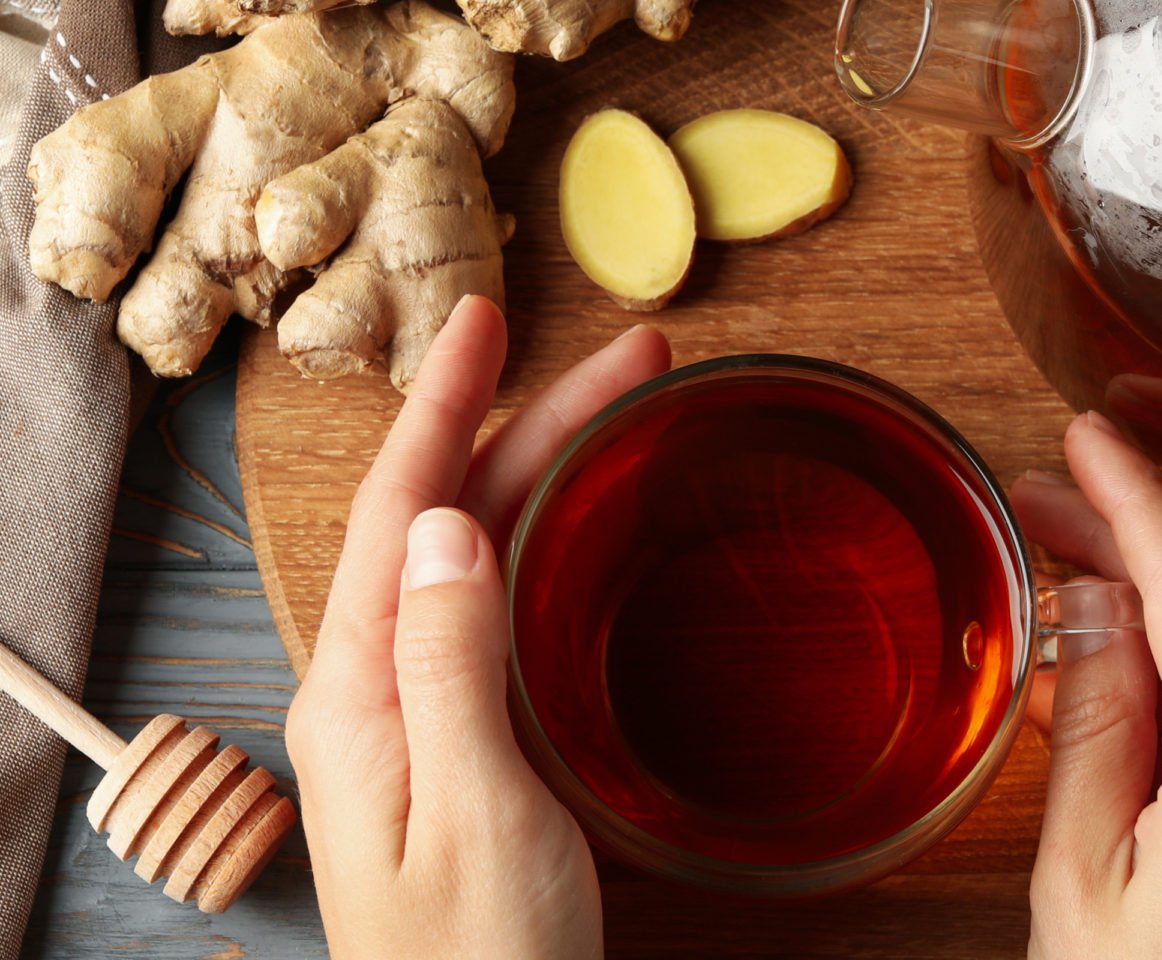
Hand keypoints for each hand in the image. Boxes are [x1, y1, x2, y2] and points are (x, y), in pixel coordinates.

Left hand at [284, 296, 671, 959]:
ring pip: (477, 554)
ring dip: (540, 473)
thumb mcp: (472, 814)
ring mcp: (421, 710)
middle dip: (526, 422)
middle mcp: (378, 687)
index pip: (397, 512)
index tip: (486, 323)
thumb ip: (452, 667)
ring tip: (615, 414)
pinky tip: (577, 524)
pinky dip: (541, 541)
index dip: (443, 407)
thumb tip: (453, 527)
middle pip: (448, 518)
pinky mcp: (465, 736)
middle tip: (623, 361)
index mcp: (360, 694)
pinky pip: (495, 606)